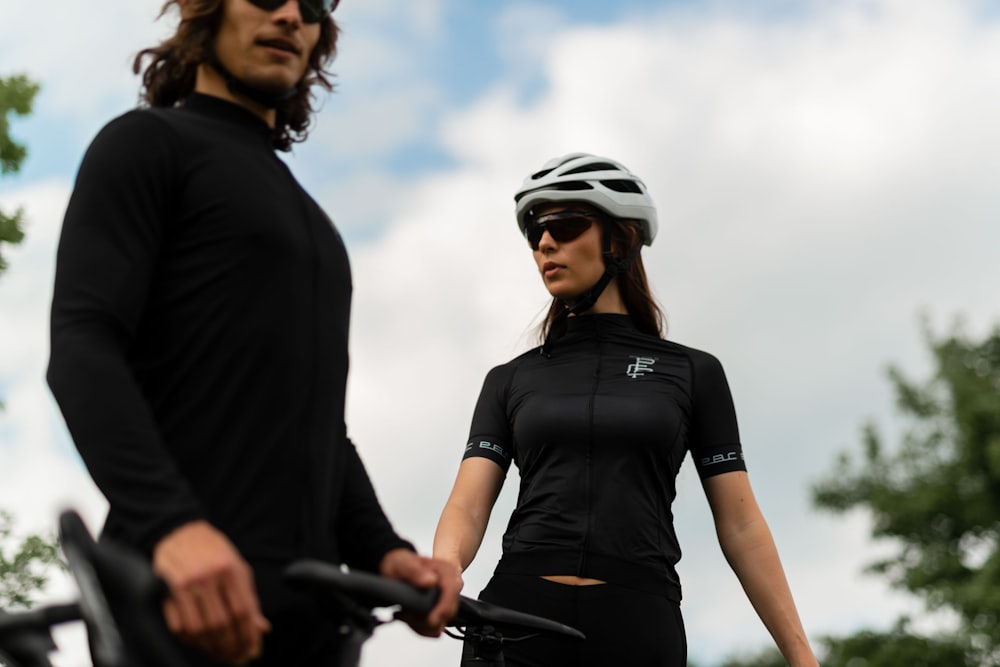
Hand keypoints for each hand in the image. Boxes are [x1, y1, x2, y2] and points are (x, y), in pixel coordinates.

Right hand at [153, 521, 270, 664]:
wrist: (180, 532)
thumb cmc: (213, 551)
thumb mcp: (238, 568)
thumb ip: (250, 598)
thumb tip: (262, 628)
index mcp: (230, 569)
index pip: (243, 611)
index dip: (249, 636)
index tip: (252, 651)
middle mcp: (209, 577)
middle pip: (222, 624)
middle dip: (231, 646)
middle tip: (236, 658)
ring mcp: (187, 584)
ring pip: (200, 629)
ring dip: (211, 647)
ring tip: (220, 653)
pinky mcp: (167, 590)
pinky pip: (179, 625)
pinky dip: (190, 640)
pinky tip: (200, 642)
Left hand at [379, 548, 461, 636]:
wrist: (395, 570)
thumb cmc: (402, 564)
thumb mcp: (404, 564)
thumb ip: (415, 572)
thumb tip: (430, 581)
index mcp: (446, 571)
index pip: (452, 592)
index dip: (444, 608)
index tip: (431, 620)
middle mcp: (449, 586)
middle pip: (449, 611)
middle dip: (428, 619)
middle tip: (406, 615)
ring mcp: (444, 599)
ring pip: (441, 622)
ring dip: (421, 624)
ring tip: (403, 613)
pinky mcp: (437, 611)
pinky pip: (434, 627)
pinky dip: (419, 627)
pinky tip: (406, 616)